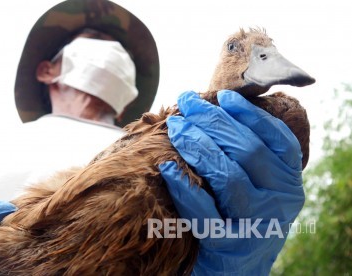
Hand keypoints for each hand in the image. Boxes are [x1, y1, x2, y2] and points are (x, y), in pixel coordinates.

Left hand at [159, 90, 304, 274]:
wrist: (239, 270)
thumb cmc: (242, 216)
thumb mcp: (258, 186)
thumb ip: (247, 156)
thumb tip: (215, 111)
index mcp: (288, 181)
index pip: (277, 139)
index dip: (249, 114)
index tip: (222, 96)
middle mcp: (279, 201)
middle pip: (248, 151)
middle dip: (214, 121)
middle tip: (187, 102)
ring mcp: (255, 224)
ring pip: (228, 176)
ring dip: (198, 145)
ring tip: (176, 127)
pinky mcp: (227, 245)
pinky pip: (203, 211)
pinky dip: (183, 187)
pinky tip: (166, 168)